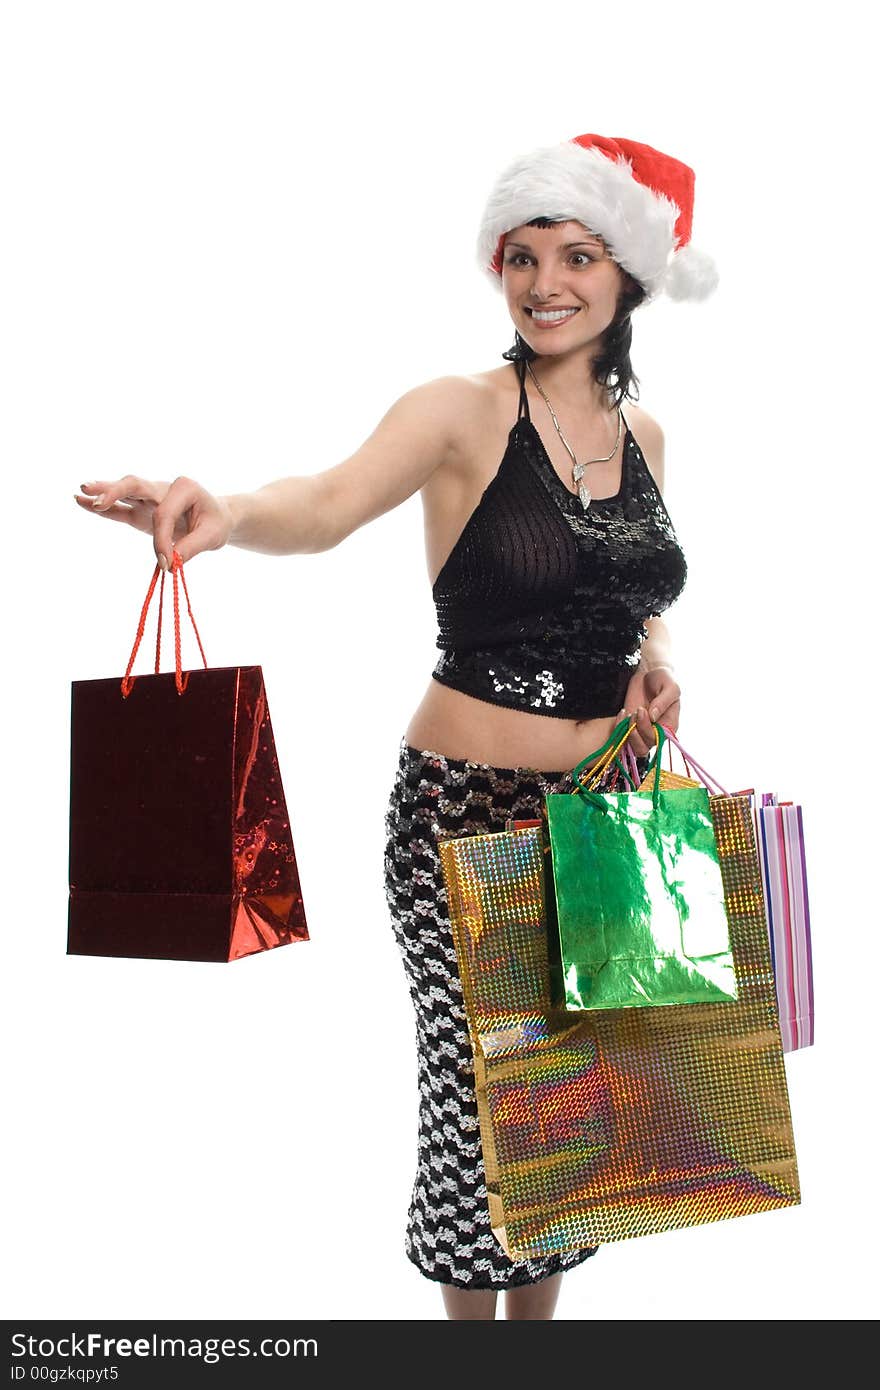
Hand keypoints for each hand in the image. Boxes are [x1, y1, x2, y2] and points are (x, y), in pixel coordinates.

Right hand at [74, 475, 233, 567]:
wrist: (217, 518)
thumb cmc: (215, 523)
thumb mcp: (212, 536)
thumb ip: (191, 547)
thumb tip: (169, 563)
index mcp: (183, 488)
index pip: (163, 514)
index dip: (161, 539)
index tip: (166, 562)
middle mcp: (162, 488)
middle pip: (135, 485)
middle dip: (116, 491)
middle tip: (98, 500)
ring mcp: (149, 498)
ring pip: (124, 493)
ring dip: (103, 493)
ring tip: (80, 492)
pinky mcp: (140, 512)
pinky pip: (120, 509)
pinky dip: (102, 507)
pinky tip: (81, 502)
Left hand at [616, 665, 681, 757]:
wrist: (649, 672)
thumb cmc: (663, 678)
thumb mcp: (670, 687)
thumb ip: (663, 701)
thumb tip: (653, 717)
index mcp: (669, 726)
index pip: (658, 739)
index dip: (647, 730)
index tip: (641, 710)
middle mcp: (656, 732)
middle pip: (644, 747)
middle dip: (636, 731)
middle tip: (635, 711)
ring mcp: (641, 730)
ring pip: (633, 748)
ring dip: (627, 734)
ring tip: (628, 714)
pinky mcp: (629, 725)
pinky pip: (622, 737)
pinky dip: (618, 728)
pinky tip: (622, 712)